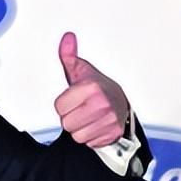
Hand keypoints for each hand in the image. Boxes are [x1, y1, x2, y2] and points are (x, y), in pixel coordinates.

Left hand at [53, 31, 128, 147]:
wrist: (121, 101)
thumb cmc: (98, 87)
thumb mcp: (81, 70)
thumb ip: (69, 56)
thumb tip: (67, 38)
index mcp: (91, 87)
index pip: (59, 106)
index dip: (64, 103)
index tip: (73, 98)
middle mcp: (102, 104)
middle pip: (67, 123)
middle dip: (71, 116)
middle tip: (80, 108)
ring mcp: (109, 120)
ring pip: (77, 135)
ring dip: (79, 128)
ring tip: (87, 116)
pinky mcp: (113, 134)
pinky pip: (88, 142)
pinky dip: (90, 136)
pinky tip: (94, 124)